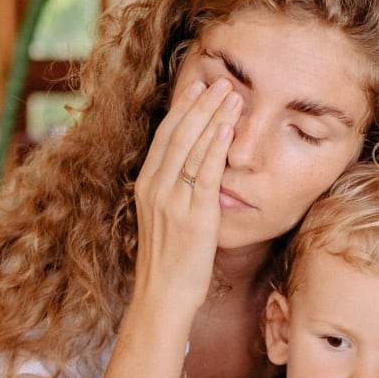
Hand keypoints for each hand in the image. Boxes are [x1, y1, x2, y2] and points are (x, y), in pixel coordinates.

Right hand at [132, 79, 241, 319]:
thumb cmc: (168, 263)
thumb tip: (189, 173)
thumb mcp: (162, 220)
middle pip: (178, 134)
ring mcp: (173, 200)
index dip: (181, 110)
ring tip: (232, 95)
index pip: (164, 137)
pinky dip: (216, 146)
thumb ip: (172, 193)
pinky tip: (228, 127)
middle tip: (221, 82)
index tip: (197, 88)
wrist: (163, 296)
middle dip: (201, 105)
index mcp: (146, 186)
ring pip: (193, 147)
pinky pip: (206, 173)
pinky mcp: (194, 215)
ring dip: (214, 117)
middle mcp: (156, 188)